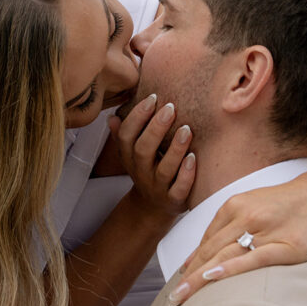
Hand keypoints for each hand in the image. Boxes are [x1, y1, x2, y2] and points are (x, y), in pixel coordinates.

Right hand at [108, 93, 195, 216]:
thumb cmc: (146, 170)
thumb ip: (123, 135)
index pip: (126, 136)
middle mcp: (141, 171)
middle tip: (170, 108)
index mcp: (129, 157)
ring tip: (186, 129)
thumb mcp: (131, 155)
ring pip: (164, 169)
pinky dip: (186, 174)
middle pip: (143, 150)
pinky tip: (194, 158)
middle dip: (156, 128)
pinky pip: (179, 189)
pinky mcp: (174, 199)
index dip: (137, 116)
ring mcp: (157, 187)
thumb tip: (112, 117)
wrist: (152, 207)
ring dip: (175, 149)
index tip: (153, 98)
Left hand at [171, 170, 306, 304]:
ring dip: (200, 276)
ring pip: (224, 255)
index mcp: (233, 207)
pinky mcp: (285, 245)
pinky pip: (253, 258)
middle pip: (210, 250)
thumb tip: (196, 259)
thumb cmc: (285, 206)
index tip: (176, 285)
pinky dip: (231, 267)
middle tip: (172, 299)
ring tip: (183, 297)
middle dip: (189, 276)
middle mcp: (244, 216)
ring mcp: (264, 229)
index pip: (205, 241)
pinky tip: (213, 277)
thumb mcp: (251, 208)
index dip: (189, 264)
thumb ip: (226, 230)